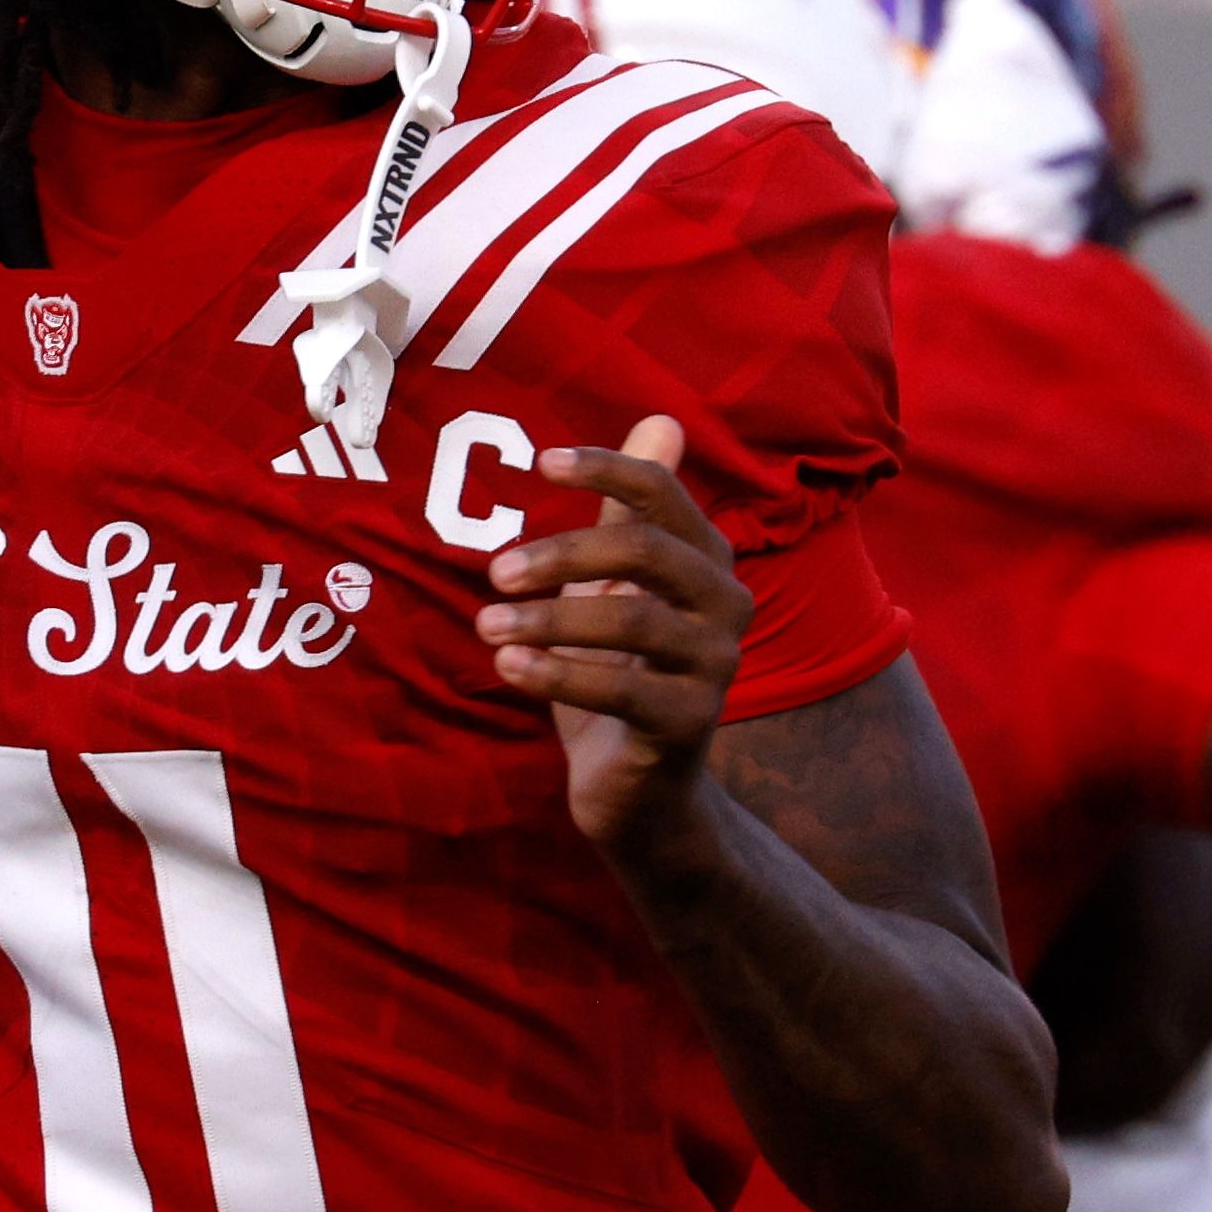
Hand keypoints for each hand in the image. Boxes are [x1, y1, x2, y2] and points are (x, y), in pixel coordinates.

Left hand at [479, 416, 750, 848]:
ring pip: (633, 620)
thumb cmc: (618, 672)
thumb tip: (660, 420)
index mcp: (706, 560)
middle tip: (495, 572)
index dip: (606, 470)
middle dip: (564, 554)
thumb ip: (627, 514)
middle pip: (648, 551)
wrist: (638, 790)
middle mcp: (726, 605)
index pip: (662, 496)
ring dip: (549, 617)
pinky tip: (508, 664)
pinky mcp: (691, 723)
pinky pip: (622, 687)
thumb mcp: (614, 587)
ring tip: (486, 623)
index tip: (540, 463)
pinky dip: (557, 671)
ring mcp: (716, 667)